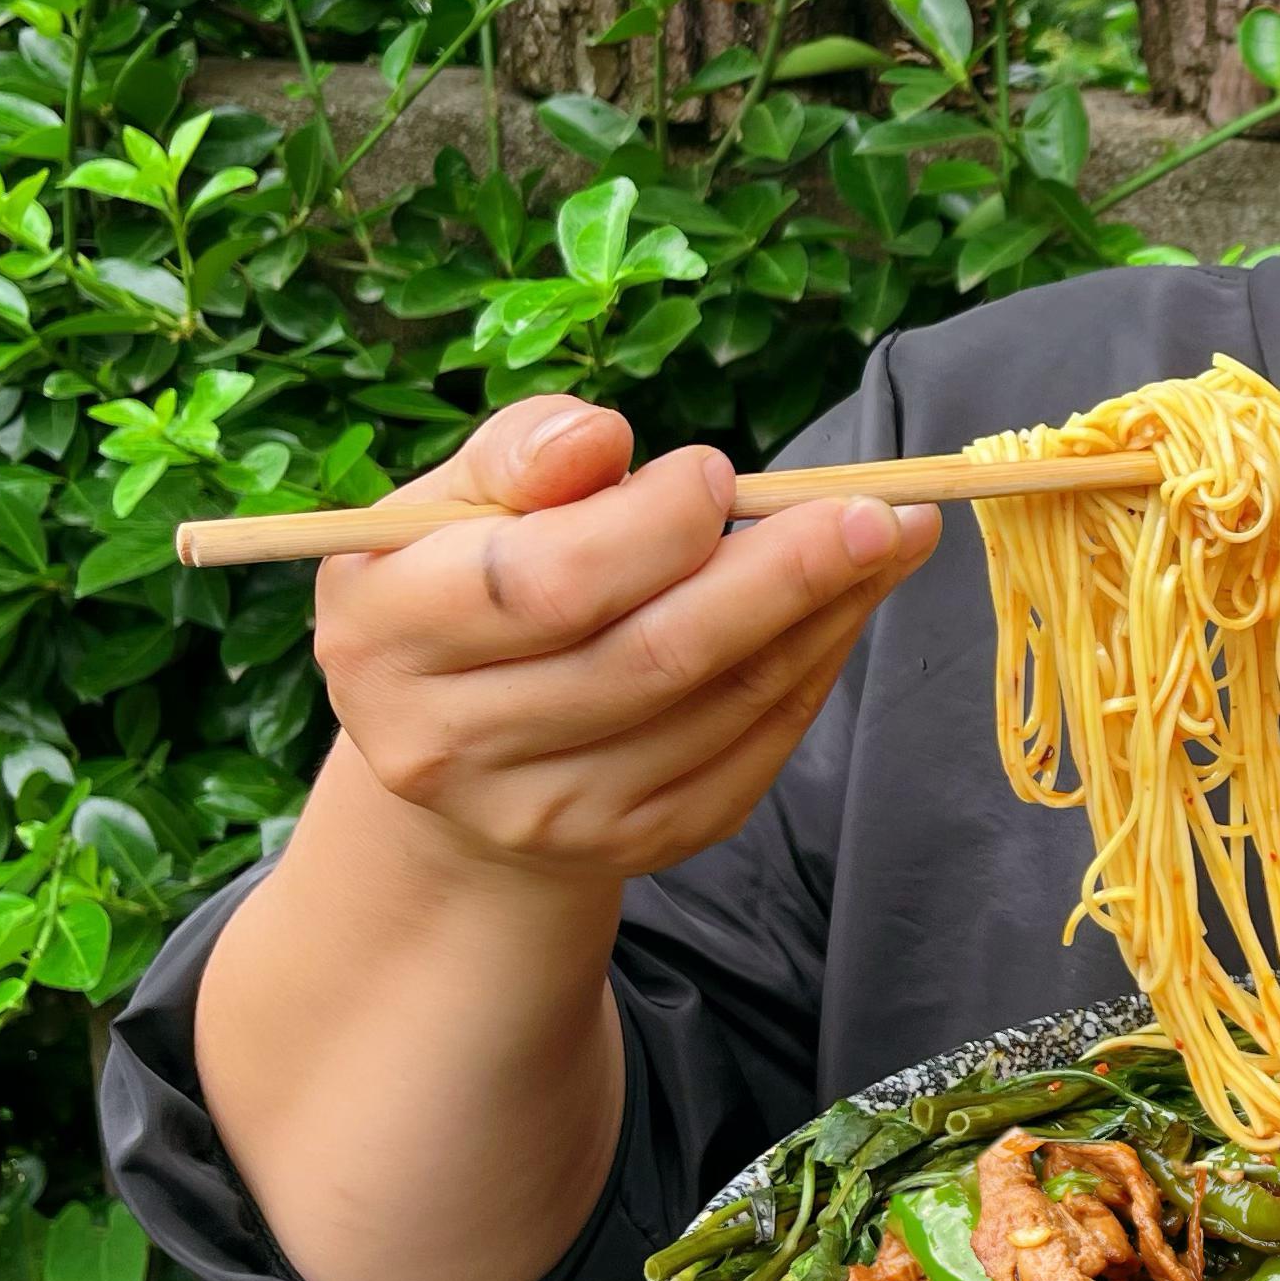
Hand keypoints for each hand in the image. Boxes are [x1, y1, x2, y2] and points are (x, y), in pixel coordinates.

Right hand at [307, 394, 938, 881]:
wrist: (458, 749)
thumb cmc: (463, 585)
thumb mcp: (452, 503)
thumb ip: (518, 455)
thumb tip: (600, 438)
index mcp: (386, 636)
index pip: (538, 587)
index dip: (646, 528)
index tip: (716, 470)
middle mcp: (451, 744)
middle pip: (649, 657)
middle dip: (781, 573)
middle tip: (876, 509)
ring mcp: (547, 811)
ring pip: (718, 707)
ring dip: (823, 616)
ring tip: (893, 540)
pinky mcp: (632, 842)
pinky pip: (750, 753)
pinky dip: (814, 670)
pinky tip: (852, 604)